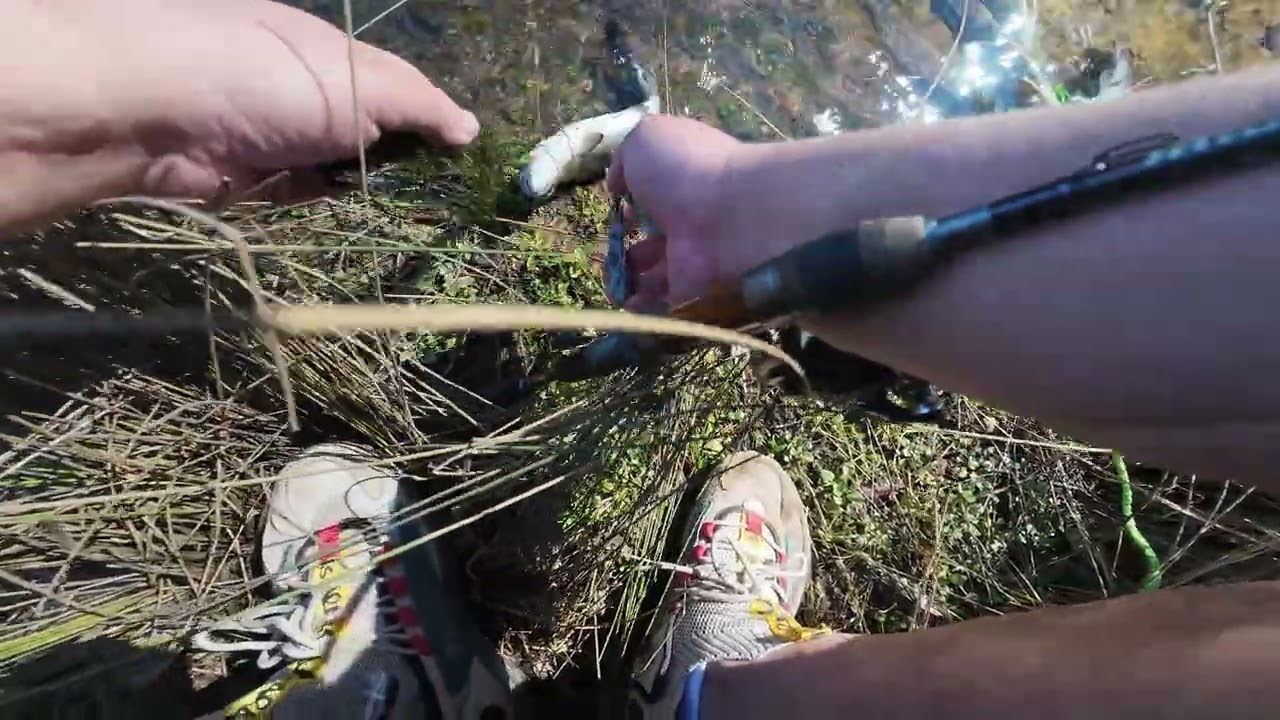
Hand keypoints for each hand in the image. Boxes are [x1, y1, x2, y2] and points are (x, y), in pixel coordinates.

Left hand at [35, 0, 478, 201]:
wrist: (162, 114)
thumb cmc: (274, 79)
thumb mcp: (363, 82)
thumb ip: (421, 105)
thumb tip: (470, 128)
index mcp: (335, 54)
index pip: (399, 87)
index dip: (430, 119)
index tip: (461, 155)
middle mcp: (308, 91)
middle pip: (372, 132)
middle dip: (399, 160)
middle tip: (437, 191)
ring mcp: (280, 134)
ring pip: (341, 168)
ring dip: (359, 185)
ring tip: (386, 196)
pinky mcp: (254, 176)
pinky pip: (303, 193)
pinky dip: (317, 198)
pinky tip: (327, 198)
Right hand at [607, 115, 746, 309]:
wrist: (731, 213)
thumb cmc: (684, 168)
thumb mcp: (644, 141)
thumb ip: (624, 160)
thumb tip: (617, 185)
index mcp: (679, 173)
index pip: (652, 188)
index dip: (629, 197)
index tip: (615, 202)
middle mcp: (686, 210)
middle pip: (649, 231)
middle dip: (623, 242)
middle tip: (608, 248)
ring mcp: (690, 248)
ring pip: (652, 267)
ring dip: (626, 275)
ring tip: (611, 279)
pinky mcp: (692, 282)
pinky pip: (662, 297)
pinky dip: (641, 303)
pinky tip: (624, 300)